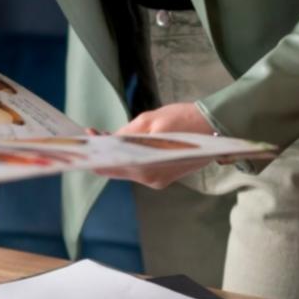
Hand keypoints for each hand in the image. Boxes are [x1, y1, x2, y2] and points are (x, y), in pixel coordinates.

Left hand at [94, 102, 215, 188]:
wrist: (215, 125)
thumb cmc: (184, 119)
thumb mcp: (150, 120)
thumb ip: (126, 134)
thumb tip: (109, 141)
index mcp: (147, 168)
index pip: (111, 167)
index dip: (95, 155)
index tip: (84, 141)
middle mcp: (151, 179)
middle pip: (118, 169)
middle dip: (103, 153)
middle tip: (91, 136)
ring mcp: (158, 179)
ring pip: (129, 168)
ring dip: (116, 154)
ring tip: (102, 137)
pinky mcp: (164, 175)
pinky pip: (140, 167)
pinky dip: (129, 157)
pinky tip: (122, 144)